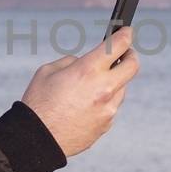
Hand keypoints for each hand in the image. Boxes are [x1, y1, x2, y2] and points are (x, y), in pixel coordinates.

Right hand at [19, 27, 139, 156]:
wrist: (38, 139)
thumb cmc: (39, 103)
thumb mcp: (48, 71)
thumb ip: (72, 62)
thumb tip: (85, 63)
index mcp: (88, 71)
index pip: (118, 45)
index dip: (126, 35)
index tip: (127, 32)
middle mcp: (103, 89)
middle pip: (132, 66)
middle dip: (131, 56)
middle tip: (125, 54)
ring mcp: (108, 109)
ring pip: (121, 89)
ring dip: (114, 82)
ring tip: (93, 85)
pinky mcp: (106, 124)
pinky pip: (111, 107)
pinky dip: (104, 102)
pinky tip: (86, 105)